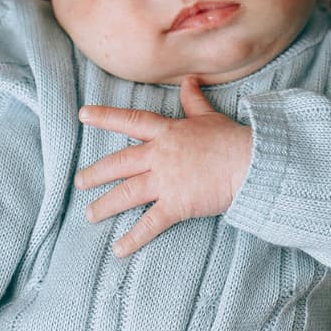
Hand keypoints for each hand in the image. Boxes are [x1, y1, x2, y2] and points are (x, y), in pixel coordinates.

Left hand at [76, 76, 251, 256]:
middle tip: (79, 181)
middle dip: (97, 173)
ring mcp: (166, 181)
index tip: (83, 115)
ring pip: (127, 193)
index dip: (105, 117)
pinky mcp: (177, 204)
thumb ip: (194, 100)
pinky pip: (150, 224)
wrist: (250, 163)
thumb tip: (189, 80)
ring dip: (106, 205)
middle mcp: (160, 156)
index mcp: (167, 132)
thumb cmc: (231, 140)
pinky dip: (133, 238)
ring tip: (90, 214)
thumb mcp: (209, 116)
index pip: (130, 121)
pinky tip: (118, 250)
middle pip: (120, 163)